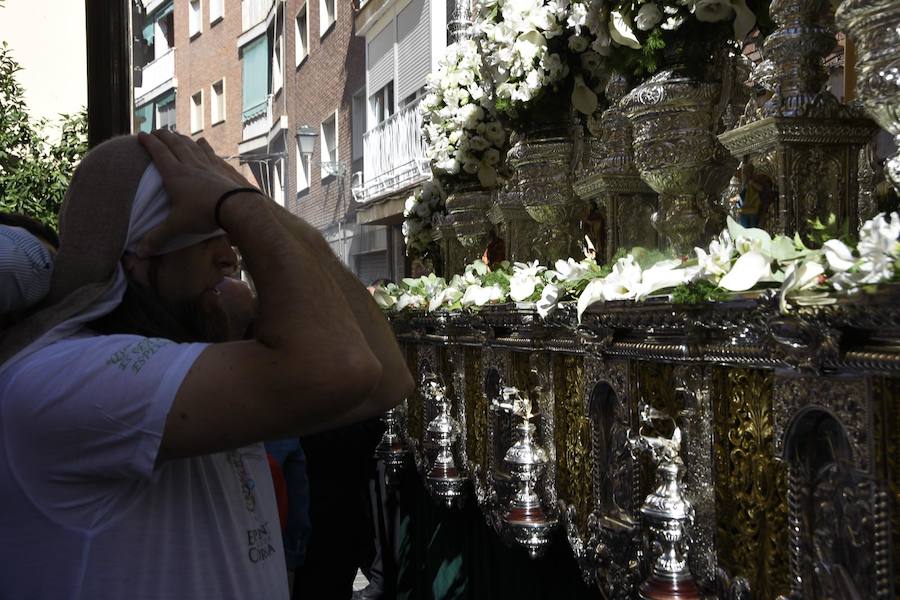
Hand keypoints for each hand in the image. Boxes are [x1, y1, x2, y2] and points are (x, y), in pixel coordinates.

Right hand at [137, 130, 258, 256]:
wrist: (236, 206)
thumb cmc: (203, 214)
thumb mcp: (177, 226)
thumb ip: (157, 237)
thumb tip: (139, 252)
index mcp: (175, 174)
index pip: (159, 153)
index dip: (149, 143)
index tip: (141, 135)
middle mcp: (190, 165)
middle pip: (175, 145)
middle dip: (165, 136)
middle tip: (158, 131)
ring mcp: (208, 165)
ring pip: (192, 147)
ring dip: (183, 139)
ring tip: (178, 134)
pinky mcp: (222, 170)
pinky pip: (211, 154)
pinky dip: (204, 147)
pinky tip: (203, 143)